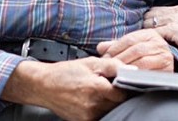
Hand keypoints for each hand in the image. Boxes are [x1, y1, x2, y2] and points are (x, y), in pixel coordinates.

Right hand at [4, 57, 127, 120]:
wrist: (44, 85)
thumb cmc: (66, 72)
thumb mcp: (91, 62)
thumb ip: (113, 65)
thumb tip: (133, 70)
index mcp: (96, 88)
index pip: (123, 93)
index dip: (124, 86)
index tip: (120, 81)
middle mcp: (92, 105)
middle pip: (117, 103)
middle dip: (116, 94)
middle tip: (107, 84)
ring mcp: (88, 116)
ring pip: (109, 110)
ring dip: (108, 102)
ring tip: (97, 91)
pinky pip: (100, 116)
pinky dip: (100, 108)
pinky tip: (92, 99)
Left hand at [96, 29, 173, 71]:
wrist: (164, 69)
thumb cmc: (144, 57)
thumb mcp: (131, 48)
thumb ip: (116, 46)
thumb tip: (100, 47)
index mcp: (149, 34)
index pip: (129, 39)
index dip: (115, 49)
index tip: (105, 57)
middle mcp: (159, 43)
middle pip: (135, 50)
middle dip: (120, 59)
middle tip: (108, 68)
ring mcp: (164, 56)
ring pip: (142, 61)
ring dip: (127, 68)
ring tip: (116, 74)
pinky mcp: (167, 69)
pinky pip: (149, 73)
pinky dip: (137, 76)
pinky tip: (128, 79)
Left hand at [143, 5, 177, 58]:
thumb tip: (168, 29)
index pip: (156, 10)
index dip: (149, 18)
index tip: (146, 28)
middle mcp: (174, 11)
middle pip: (150, 14)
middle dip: (144, 23)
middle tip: (142, 35)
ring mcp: (173, 19)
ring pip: (149, 22)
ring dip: (145, 31)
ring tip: (143, 40)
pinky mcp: (173, 30)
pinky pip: (154, 32)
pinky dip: (150, 37)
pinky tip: (150, 43)